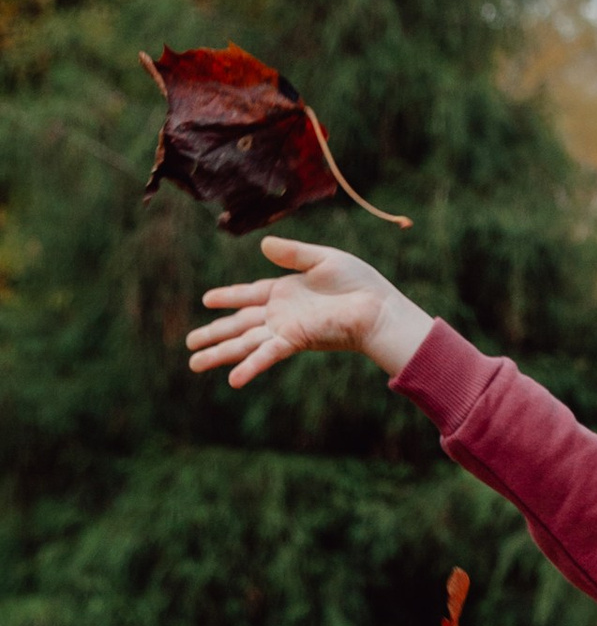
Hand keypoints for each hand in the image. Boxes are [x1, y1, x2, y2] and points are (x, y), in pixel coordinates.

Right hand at [186, 237, 432, 389]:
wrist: (379, 307)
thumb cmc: (359, 283)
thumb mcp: (322, 259)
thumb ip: (292, 253)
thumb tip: (263, 245)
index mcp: (284, 291)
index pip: (248, 294)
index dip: (227, 297)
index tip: (206, 300)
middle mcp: (280, 313)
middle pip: (238, 324)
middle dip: (213, 333)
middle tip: (189, 342)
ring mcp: (285, 329)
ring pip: (244, 343)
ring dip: (219, 353)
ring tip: (194, 364)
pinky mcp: (295, 341)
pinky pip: (266, 354)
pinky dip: (250, 367)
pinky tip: (232, 379)